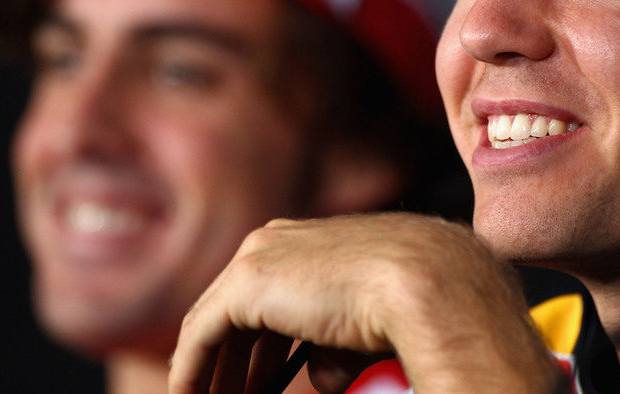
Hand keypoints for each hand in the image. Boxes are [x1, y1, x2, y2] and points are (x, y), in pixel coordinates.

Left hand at [168, 212, 562, 392]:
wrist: (427, 282)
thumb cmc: (418, 304)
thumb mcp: (371, 324)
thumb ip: (338, 346)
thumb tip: (321, 376)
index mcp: (313, 240)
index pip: (272, 296)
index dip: (260, 347)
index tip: (260, 385)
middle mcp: (280, 240)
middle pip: (239, 309)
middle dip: (234, 363)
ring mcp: (260, 256)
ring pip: (216, 324)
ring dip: (212, 373)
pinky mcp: (246, 283)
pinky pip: (202, 337)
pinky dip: (192, 372)